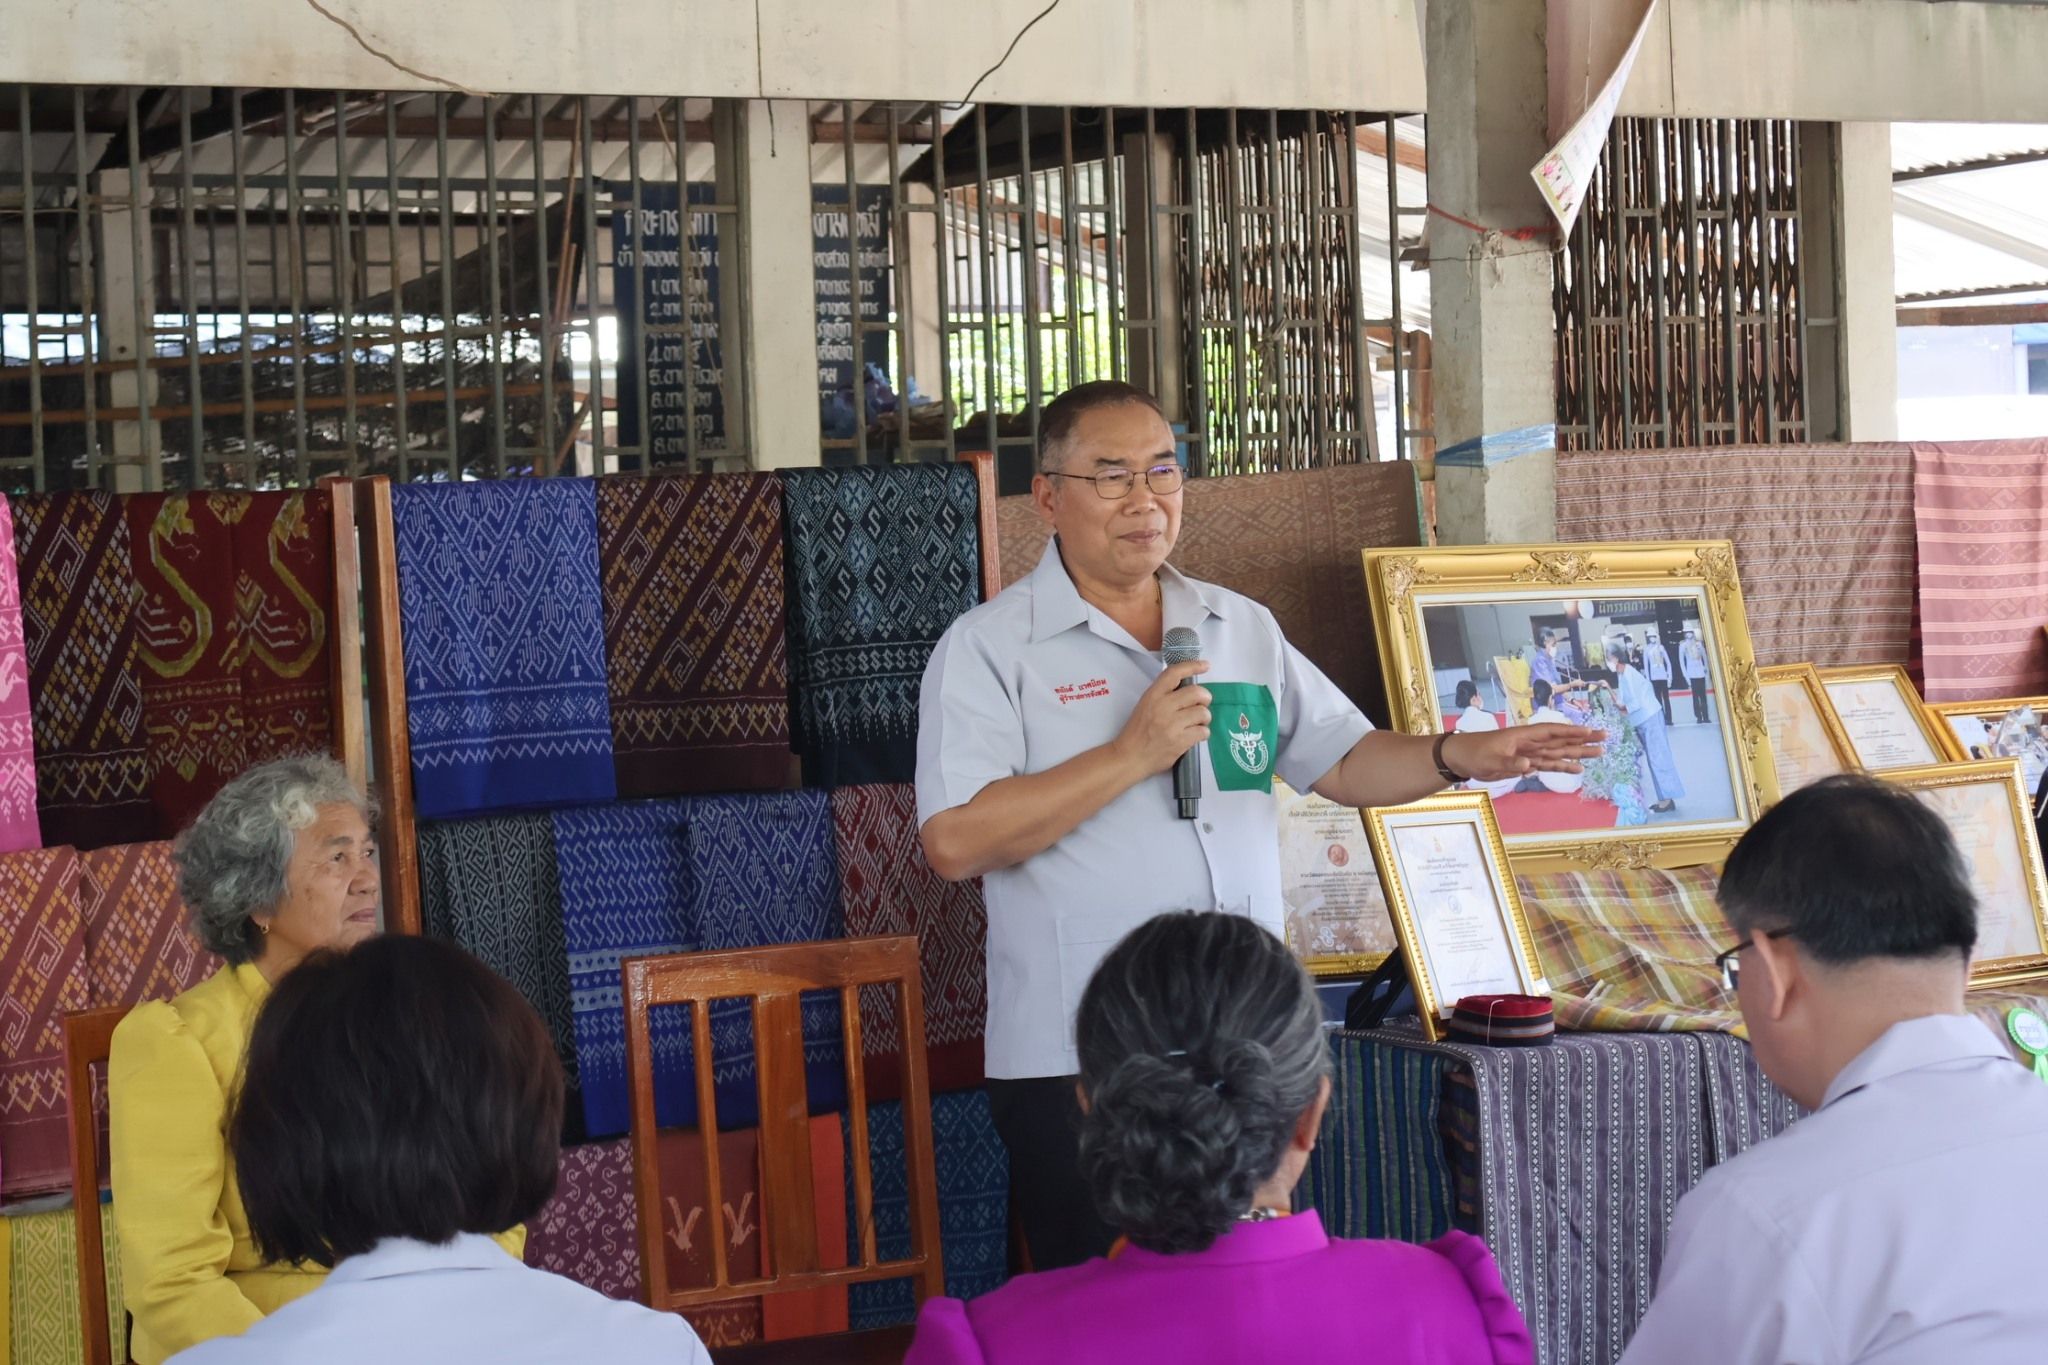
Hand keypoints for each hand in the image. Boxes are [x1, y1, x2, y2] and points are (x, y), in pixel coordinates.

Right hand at [1113, 660, 1211, 775]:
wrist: (1129, 757)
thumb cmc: (1137, 731)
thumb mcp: (1145, 706)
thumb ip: (1164, 695)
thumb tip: (1190, 690)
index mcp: (1153, 695)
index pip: (1175, 673)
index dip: (1193, 666)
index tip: (1205, 666)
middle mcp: (1163, 707)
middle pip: (1197, 693)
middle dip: (1205, 699)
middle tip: (1201, 705)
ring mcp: (1172, 725)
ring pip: (1203, 713)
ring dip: (1204, 718)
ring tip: (1196, 723)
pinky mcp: (1179, 741)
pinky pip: (1203, 731)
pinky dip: (1202, 733)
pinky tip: (1194, 735)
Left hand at [1447, 723, 1603, 781]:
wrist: (1461, 758)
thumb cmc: (1474, 753)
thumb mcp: (1490, 759)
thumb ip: (1511, 763)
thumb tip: (1529, 766)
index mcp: (1523, 735)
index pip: (1552, 732)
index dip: (1571, 731)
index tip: (1590, 731)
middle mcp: (1530, 743)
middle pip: (1561, 740)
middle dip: (1583, 739)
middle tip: (1604, 738)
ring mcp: (1529, 753)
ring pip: (1558, 753)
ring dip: (1578, 753)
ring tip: (1599, 753)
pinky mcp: (1525, 764)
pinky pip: (1548, 765)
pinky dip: (1562, 767)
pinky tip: (1577, 769)